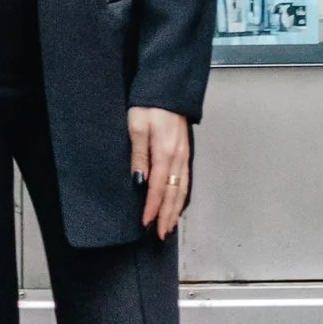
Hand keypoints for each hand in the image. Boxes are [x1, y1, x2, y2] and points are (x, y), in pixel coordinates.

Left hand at [128, 105, 191, 237]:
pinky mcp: (185, 152)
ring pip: (182, 188)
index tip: (145, 223)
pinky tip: (177, 203)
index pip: (158, 188)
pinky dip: (182, 196)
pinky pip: (185, 179)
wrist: (168, 89)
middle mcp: (178, 157)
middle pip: (174, 193)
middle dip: (168, 215)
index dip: (152, 207)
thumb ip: (138, 155)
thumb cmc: (148, 105)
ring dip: (176, 209)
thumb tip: (139, 181)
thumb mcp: (136, 127)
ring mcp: (184, 155)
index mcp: (165, 153)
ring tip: (170, 226)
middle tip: (161, 234)